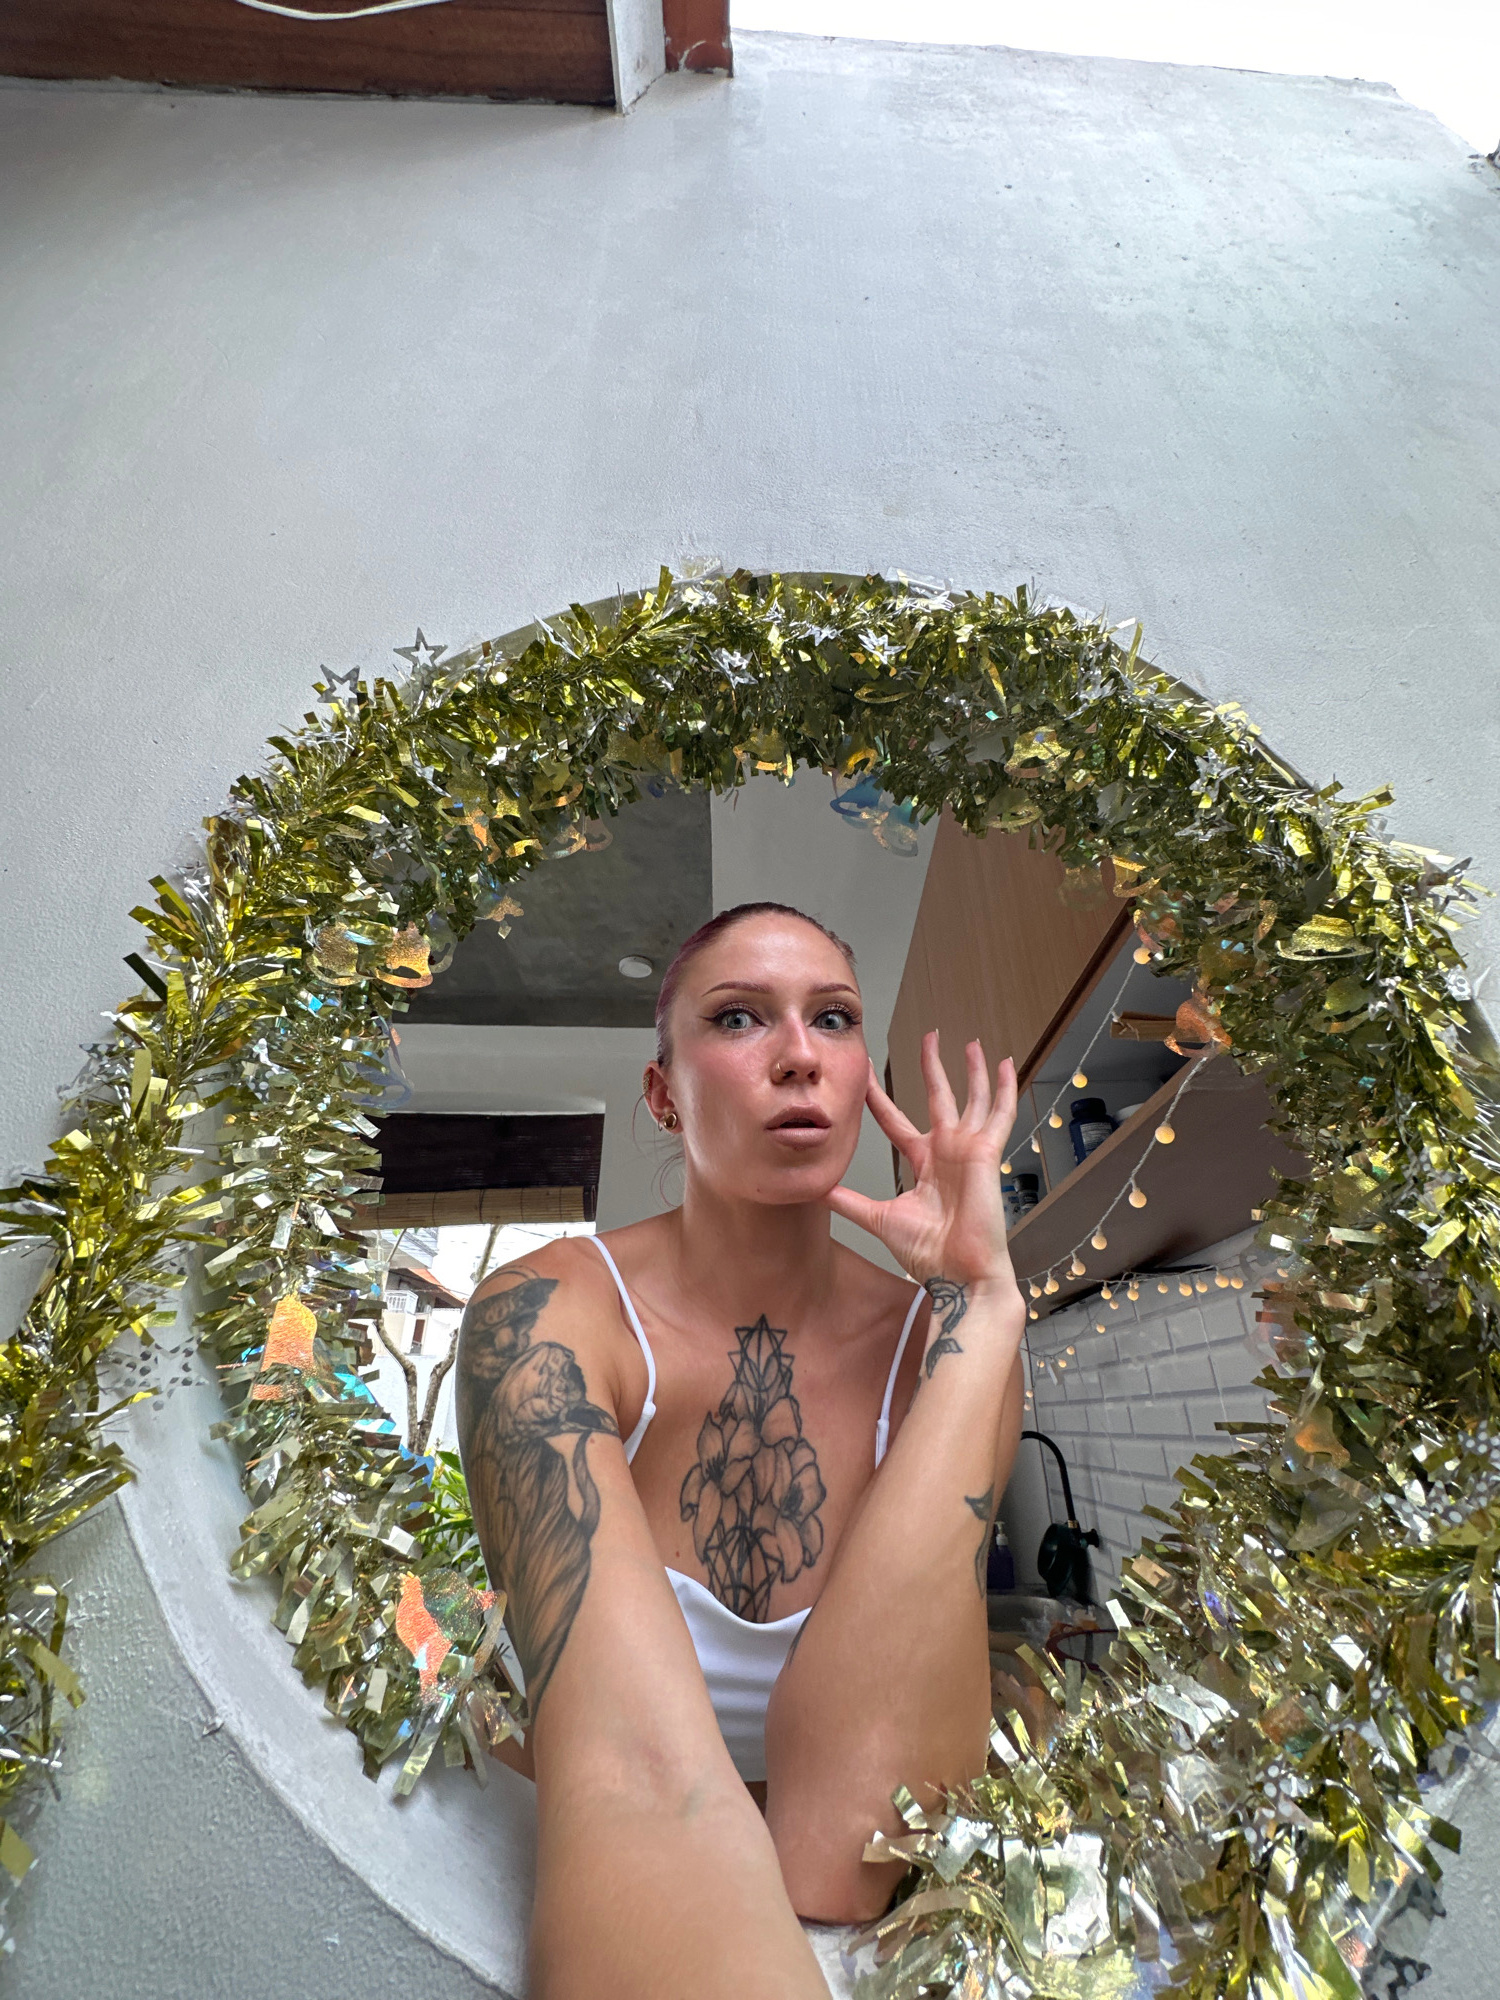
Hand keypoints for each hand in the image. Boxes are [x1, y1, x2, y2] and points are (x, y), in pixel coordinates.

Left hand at [824, 1033, 1019, 1291]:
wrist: (958, 1273)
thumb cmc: (928, 1252)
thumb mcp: (879, 1218)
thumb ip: (849, 1201)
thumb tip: (816, 1189)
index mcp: (922, 1163)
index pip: (895, 1120)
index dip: (880, 1097)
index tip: (868, 1073)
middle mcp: (946, 1151)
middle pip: (938, 1097)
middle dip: (933, 1067)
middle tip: (930, 1036)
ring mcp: (968, 1149)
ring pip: (972, 1099)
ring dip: (973, 1070)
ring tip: (969, 1042)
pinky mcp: (987, 1153)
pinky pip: (999, 1114)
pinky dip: (1005, 1089)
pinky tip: (1007, 1064)